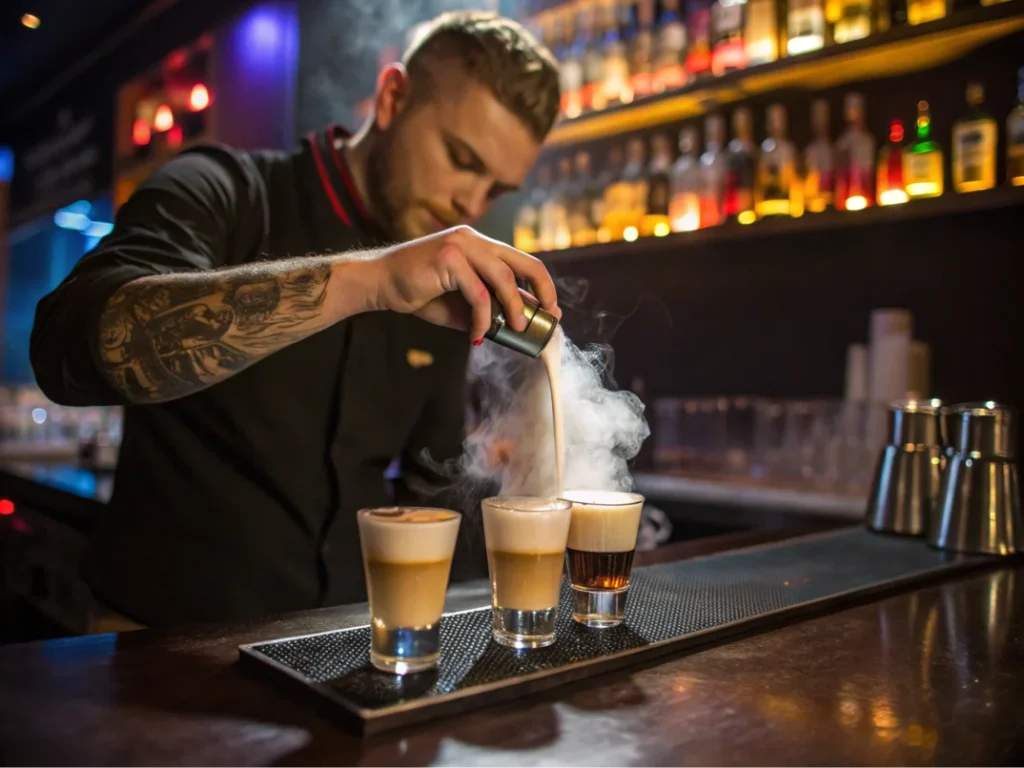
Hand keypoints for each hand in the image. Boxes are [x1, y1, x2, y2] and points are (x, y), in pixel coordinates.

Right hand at [366, 226, 559, 341]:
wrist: (379, 283)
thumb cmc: (418, 292)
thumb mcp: (460, 303)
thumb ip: (488, 309)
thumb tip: (518, 326)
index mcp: (480, 245)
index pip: (523, 261)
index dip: (542, 286)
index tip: (551, 309)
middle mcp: (474, 240)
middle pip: (525, 263)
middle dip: (543, 292)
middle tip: (547, 317)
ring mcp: (462, 246)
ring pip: (503, 279)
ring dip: (514, 309)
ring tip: (515, 330)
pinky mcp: (449, 258)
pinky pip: (478, 294)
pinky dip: (482, 319)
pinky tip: (476, 335)